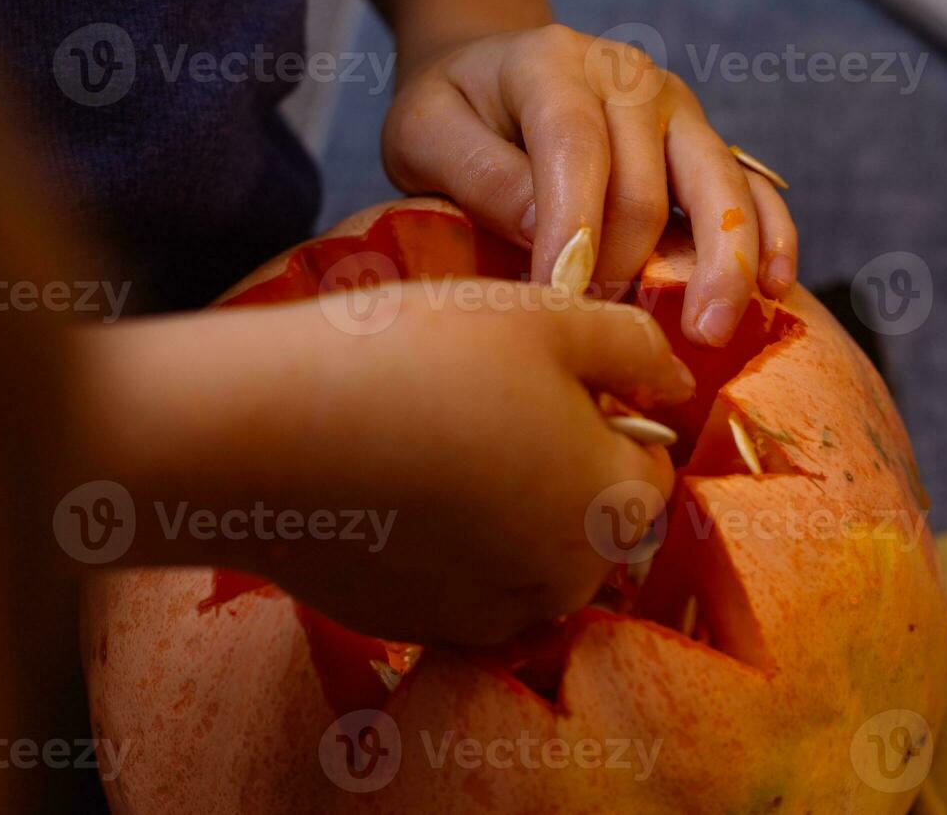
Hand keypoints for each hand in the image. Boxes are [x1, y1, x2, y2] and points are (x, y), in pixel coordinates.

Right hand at [81, 282, 694, 644]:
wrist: (268, 431)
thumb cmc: (423, 355)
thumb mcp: (548, 318)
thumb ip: (635, 346)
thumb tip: (677, 381)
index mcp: (610, 506)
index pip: (650, 471)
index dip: (612, 419)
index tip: (552, 384)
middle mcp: (563, 580)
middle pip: (593, 525)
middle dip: (565, 473)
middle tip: (488, 406)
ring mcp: (486, 614)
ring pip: (530, 561)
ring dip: (510, 515)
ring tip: (439, 444)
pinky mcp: (414, 627)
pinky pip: (461, 588)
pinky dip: (448, 548)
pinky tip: (398, 490)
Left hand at [383, 25, 798, 346]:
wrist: (492, 76)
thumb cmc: (456, 116)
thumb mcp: (423, 132)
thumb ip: (475, 173)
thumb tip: (549, 236)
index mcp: (554, 64)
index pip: (575, 146)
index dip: (573, 228)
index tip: (559, 300)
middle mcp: (630, 80)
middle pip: (647, 183)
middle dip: (628, 268)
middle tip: (602, 331)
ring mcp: (680, 111)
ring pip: (717, 188)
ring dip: (719, 264)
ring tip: (709, 331)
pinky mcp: (706, 145)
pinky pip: (753, 188)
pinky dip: (770, 236)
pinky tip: (774, 288)